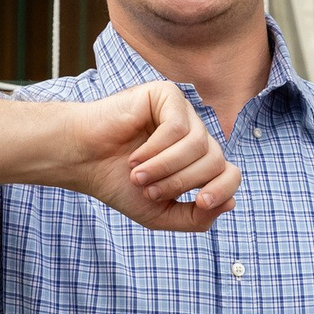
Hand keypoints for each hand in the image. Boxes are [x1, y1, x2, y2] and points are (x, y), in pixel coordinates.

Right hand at [58, 81, 240, 232]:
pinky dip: (156, 149)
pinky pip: (178, 127)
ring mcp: (183, 113)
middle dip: (181, 182)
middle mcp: (195, 134)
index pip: (231, 174)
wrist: (82, 160)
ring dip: (166, 168)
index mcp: (197, 161)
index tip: (200, 203)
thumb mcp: (159, 213)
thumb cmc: (117, 183)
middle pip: (215, 161)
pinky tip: (135, 155)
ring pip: (198, 145)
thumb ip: (195, 218)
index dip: (223, 190)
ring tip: (137, 175)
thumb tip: (231, 204)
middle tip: (148, 189)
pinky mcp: (167, 95)